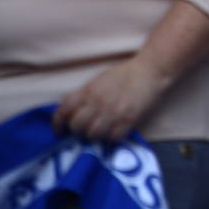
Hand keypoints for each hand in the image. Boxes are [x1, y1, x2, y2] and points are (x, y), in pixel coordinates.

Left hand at [54, 57, 169, 141]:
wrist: (150, 71)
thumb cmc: (123, 75)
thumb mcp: (97, 82)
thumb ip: (84, 96)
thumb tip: (71, 114)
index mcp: (88, 91)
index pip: (63, 111)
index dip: (58, 124)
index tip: (60, 131)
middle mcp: (98, 102)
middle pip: (77, 126)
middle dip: (78, 130)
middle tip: (85, 129)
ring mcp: (113, 112)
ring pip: (93, 134)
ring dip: (95, 135)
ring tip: (101, 130)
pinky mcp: (128, 120)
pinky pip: (113, 137)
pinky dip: (112, 137)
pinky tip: (115, 131)